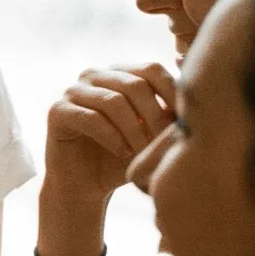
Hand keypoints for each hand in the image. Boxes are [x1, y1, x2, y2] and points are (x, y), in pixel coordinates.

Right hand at [43, 63, 174, 206]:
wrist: (86, 186)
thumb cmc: (124, 159)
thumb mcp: (152, 136)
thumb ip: (169, 116)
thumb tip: (196, 100)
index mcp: (120, 74)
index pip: (151, 70)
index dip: (172, 94)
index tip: (184, 124)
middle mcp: (95, 75)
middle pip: (134, 84)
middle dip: (154, 117)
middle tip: (162, 145)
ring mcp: (74, 91)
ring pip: (113, 101)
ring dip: (134, 131)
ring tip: (143, 153)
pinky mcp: (57, 110)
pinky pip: (91, 118)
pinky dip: (113, 138)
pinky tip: (123, 155)